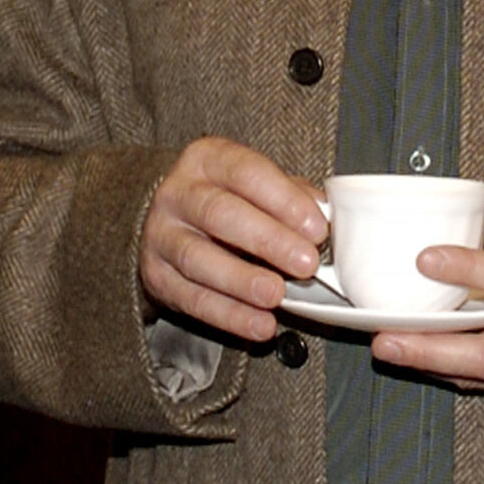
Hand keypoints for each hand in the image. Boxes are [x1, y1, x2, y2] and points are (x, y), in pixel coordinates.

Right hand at [138, 138, 329, 343]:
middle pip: (220, 214)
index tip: (316, 228)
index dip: (284, 200)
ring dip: (242, 280)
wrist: (172, 223)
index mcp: (207, 160)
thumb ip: (292, 196)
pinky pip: (192, 299)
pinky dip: (229, 315)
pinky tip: (259, 324)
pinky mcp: (156, 276)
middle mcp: (177, 193)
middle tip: (305, 264)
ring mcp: (161, 235)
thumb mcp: (257, 185)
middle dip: (267, 240)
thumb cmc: (229, 201)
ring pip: (199, 259)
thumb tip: (326, 218)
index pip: (246, 173)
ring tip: (276, 295)